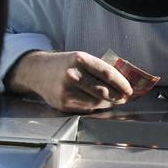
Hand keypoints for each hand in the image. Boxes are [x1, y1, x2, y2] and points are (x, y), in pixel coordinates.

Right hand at [6, 50, 133, 112]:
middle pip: (103, 90)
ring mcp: (67, 91)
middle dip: (118, 96)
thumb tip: (121, 83)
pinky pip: (86, 108)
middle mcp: (73, 75)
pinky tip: (99, 103)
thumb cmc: (64, 64)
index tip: (129, 89)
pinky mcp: (63, 103)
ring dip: (108, 103)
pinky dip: (95, 107)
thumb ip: (98, 69)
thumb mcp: (80, 58)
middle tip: (124, 98)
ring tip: (113, 100)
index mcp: (80, 59)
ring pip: (96, 102)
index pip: (107, 73)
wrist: (38, 71)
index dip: (121, 83)